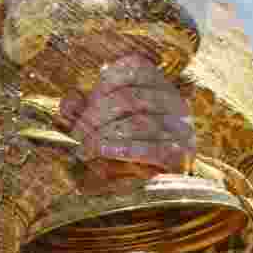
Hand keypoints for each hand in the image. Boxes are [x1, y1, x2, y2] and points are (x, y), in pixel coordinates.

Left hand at [59, 53, 195, 179]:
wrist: (149, 182)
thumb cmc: (120, 142)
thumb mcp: (98, 121)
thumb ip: (83, 108)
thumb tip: (70, 100)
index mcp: (156, 82)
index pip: (130, 70)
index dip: (101, 87)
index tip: (83, 108)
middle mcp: (173, 100)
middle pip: (128, 98)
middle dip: (95, 115)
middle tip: (76, 134)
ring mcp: (181, 127)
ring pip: (137, 123)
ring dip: (104, 135)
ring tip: (84, 148)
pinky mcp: (181, 154)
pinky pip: (153, 149)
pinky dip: (123, 149)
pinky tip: (103, 152)